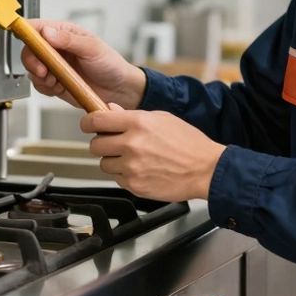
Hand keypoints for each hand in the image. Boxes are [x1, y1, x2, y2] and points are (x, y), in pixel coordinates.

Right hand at [21, 20, 145, 110]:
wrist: (119, 90)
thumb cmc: (110, 64)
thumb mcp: (92, 48)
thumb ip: (69, 40)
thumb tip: (48, 32)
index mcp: (64, 33)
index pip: (38, 27)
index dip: (26, 30)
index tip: (20, 35)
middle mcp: (56, 48)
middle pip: (29, 50)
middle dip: (32, 61)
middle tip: (43, 70)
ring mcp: (55, 66)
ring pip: (32, 69)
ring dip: (40, 77)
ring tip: (56, 80)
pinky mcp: (55, 82)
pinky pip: (40, 85)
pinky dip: (46, 88)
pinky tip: (59, 87)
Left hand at [83, 104, 226, 201]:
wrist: (206, 170)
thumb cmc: (189, 143)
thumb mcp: (161, 118)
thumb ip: (132, 115)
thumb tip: (111, 109)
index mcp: (138, 123)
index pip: (96, 120)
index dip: (88, 122)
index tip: (88, 124)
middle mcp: (132, 144)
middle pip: (95, 145)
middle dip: (102, 143)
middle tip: (113, 143)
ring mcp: (132, 167)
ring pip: (103, 164)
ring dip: (113, 161)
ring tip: (132, 158)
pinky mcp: (134, 186)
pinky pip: (117, 179)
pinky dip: (124, 175)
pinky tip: (141, 169)